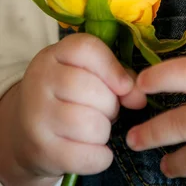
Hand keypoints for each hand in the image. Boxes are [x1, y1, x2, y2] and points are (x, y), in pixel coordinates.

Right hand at [6, 33, 146, 180]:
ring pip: (90, 124)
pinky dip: (100, 157)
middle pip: (91, 89)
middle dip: (110, 104)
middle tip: (106, 111)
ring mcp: (36, 116)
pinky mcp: (40, 150)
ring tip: (98, 129)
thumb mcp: (87, 74)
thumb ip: (118, 77)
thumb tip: (139, 98)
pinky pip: (85, 156)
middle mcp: (40, 81)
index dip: (112, 67)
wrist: (26, 131)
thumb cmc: (69, 96)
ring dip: (104, 131)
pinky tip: (97, 151)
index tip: (125, 86)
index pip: (86, 49)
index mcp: (54, 55)